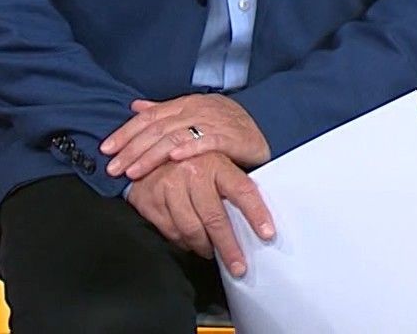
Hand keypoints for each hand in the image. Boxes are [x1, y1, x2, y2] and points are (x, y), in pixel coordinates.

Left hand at [103, 93, 270, 179]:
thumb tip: (135, 107)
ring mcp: (213, 123)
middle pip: (156, 129)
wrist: (266, 124)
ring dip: (151, 155)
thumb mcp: (194, 113)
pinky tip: (173, 160)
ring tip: (134, 171)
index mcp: (185, 104)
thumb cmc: (226, 123)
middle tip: (114, 168)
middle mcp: (195, 110)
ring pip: (175, 137)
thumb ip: (165, 111)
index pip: (148, 117)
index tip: (106, 149)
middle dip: (131, 149)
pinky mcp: (230, 137)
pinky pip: (207, 142)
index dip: (125, 133)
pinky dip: (189, 149)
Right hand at [126, 152, 275, 275]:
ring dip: (204, 247)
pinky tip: (189, 242)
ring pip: (191, 229)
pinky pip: (171, 231)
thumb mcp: (218, 160)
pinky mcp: (149, 198)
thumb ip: (235, 183)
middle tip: (239, 267)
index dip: (256, 213)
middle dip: (229, 247)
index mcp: (217, 163)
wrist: (148, 149)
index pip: (242, 190)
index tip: (267, 234)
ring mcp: (170, 185)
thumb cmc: (193, 161)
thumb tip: (261, 212)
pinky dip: (182, 241)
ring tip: (211, 253)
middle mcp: (194, 172)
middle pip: (215, 218)